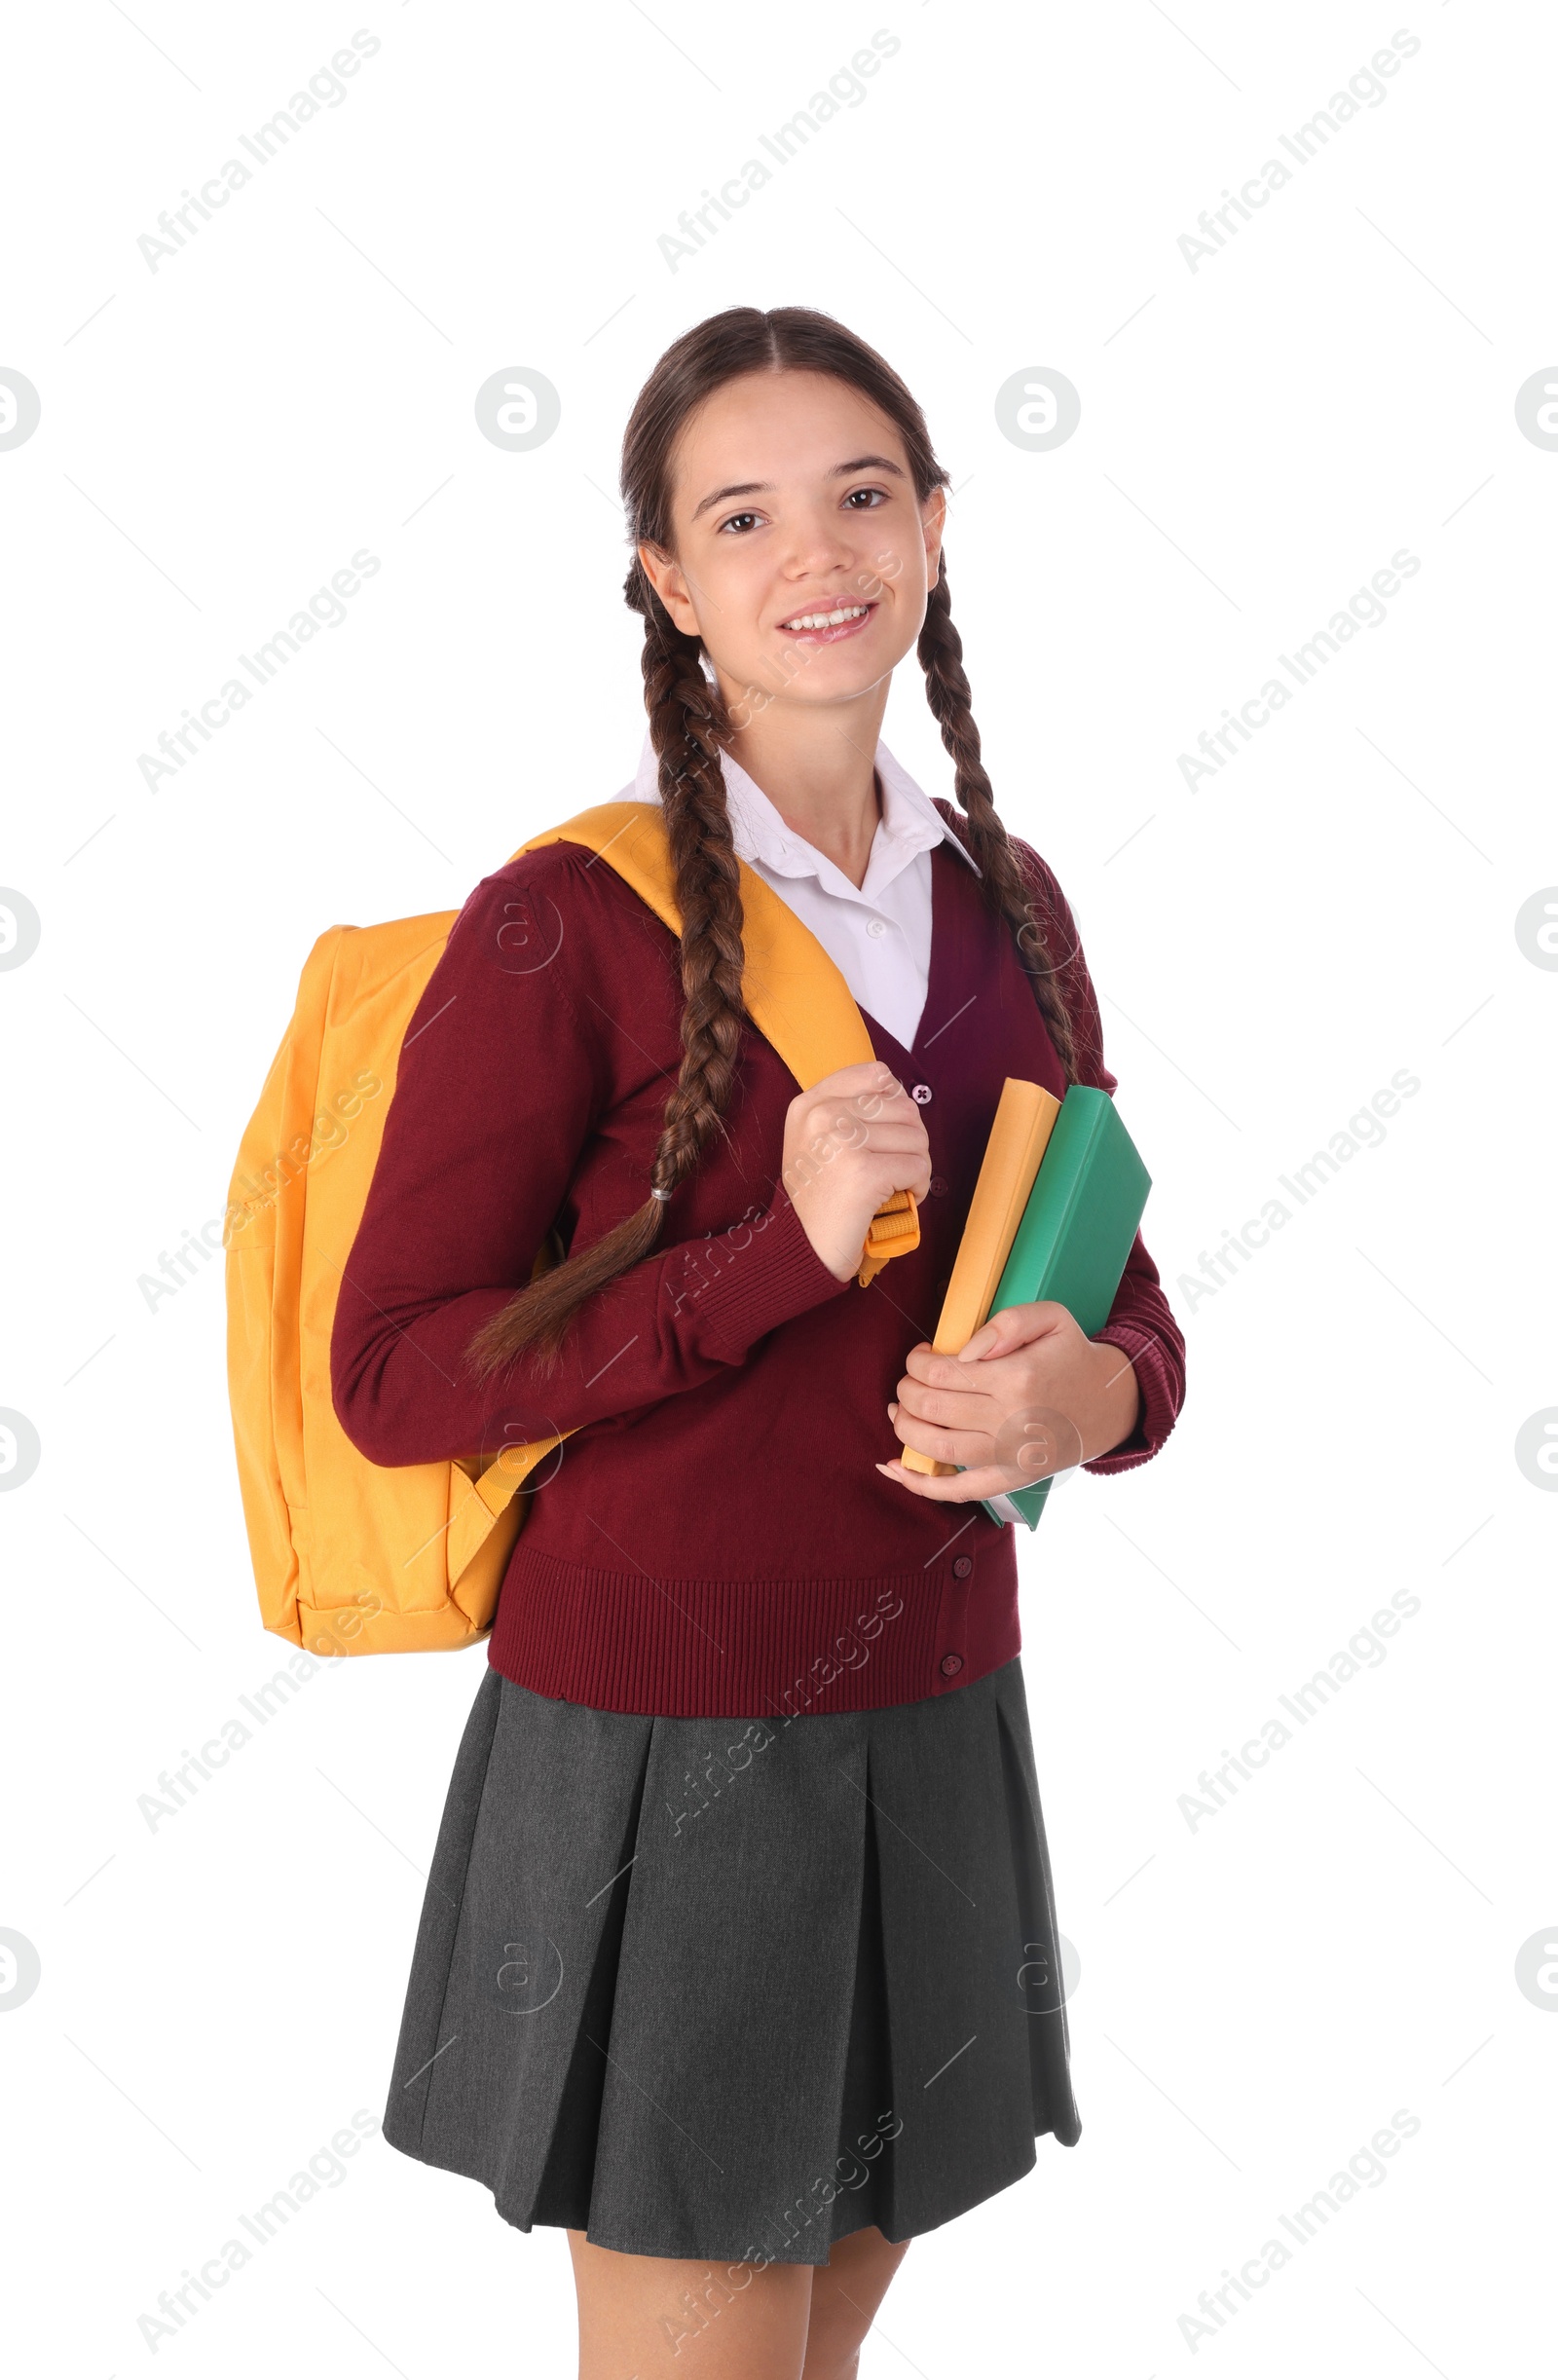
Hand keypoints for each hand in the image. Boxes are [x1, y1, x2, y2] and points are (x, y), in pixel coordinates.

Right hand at [782, 1060, 931, 1282]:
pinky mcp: (864, 1172)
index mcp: (810, 1104)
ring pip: (917, 1138)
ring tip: (895, 1186)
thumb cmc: (819, 1196)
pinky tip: (900, 1200)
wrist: (802, 1248)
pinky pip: (919, 1167)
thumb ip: (849, 1108)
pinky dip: (919, 1187)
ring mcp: (842, 1142)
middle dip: (910, 1142)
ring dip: (917, 1167)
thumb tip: (898, 1091)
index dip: (895, 1105)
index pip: (876, 1074)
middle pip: (904, 1107)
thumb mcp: (817, 1140)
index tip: (884, 1136)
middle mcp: (822, 1115)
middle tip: (894, 1169)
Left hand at [876, 1301, 1140, 1501]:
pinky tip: (896, 1469)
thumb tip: (963, 1351)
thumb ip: (1007, 1323)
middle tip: (908, 1382)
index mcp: (1017, 1378)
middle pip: (932, 1408)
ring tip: (899, 1412)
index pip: (942, 1373)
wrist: (1108, 1403)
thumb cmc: (1072, 1356)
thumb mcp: (1052, 1318)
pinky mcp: (1011, 1479)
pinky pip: (959, 1491)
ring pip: (937, 1449)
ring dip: (904, 1429)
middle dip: (906, 1391)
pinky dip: (922, 1485)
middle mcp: (1011, 1421)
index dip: (917, 1362)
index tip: (920, 1355)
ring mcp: (1010, 1456)